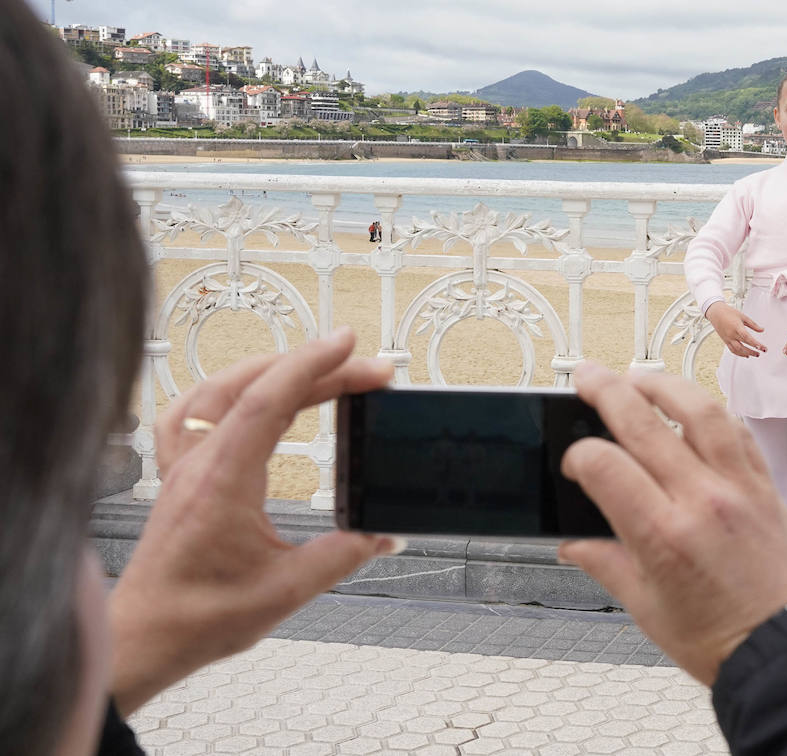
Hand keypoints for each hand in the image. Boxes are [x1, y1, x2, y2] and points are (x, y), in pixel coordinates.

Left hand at [109, 327, 399, 714]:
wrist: (145, 638)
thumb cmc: (199, 618)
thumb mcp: (286, 591)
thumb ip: (341, 556)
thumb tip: (383, 535)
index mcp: (223, 480)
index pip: (268, 400)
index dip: (312, 365)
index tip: (349, 344)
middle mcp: (198, 463)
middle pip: (255, 388)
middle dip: (314, 368)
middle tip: (366, 370)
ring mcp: (182, 467)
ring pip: (220, 391)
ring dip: (270, 371)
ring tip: (315, 367)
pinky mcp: (177, 478)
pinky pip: (189, 413)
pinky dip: (222, 390)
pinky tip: (241, 391)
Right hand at [558, 362, 786, 685]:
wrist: (784, 650)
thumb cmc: (720, 639)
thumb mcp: (645, 608)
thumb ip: (605, 564)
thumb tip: (573, 543)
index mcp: (661, 536)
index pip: (604, 466)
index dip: (578, 455)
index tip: (575, 462)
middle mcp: (701, 501)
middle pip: (643, 421)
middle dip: (607, 390)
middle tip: (588, 377)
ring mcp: (738, 488)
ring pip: (698, 409)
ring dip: (663, 384)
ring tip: (639, 377)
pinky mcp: (765, 486)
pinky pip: (737, 432)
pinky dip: (710, 412)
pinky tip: (693, 408)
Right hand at [705, 302, 765, 357]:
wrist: (716, 313)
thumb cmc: (728, 312)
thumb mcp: (743, 316)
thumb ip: (753, 324)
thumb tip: (762, 330)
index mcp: (737, 327)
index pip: (747, 338)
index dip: (754, 343)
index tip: (762, 347)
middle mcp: (731, 334)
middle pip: (743, 346)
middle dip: (753, 351)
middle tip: (761, 352)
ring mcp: (728, 339)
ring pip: (737, 350)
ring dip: (747, 354)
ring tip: (755, 354)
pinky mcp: (725, 341)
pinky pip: (732, 350)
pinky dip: (739, 354)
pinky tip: (746, 355)